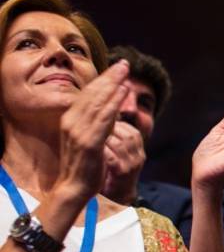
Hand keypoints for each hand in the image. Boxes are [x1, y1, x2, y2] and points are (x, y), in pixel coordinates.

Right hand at [52, 61, 130, 206]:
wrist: (74, 187)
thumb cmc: (85, 163)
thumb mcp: (90, 137)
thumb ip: (97, 122)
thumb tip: (111, 108)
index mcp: (70, 119)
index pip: (88, 94)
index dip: (103, 80)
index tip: (117, 68)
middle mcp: (71, 122)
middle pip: (93, 94)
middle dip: (110, 77)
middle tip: (124, 64)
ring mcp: (79, 131)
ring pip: (98, 102)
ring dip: (113, 86)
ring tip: (125, 73)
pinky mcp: (89, 142)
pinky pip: (104, 118)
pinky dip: (113, 103)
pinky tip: (123, 93)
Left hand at [101, 121, 145, 204]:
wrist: (113, 197)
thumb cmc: (111, 172)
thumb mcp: (118, 153)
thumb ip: (115, 138)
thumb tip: (106, 120)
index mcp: (139, 150)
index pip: (132, 131)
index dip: (116, 125)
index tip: (101, 123)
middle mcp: (139, 157)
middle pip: (129, 135)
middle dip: (110, 130)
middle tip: (94, 129)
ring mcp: (132, 165)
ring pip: (120, 144)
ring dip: (104, 140)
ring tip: (93, 140)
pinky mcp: (122, 174)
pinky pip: (111, 158)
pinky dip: (101, 152)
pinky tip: (92, 151)